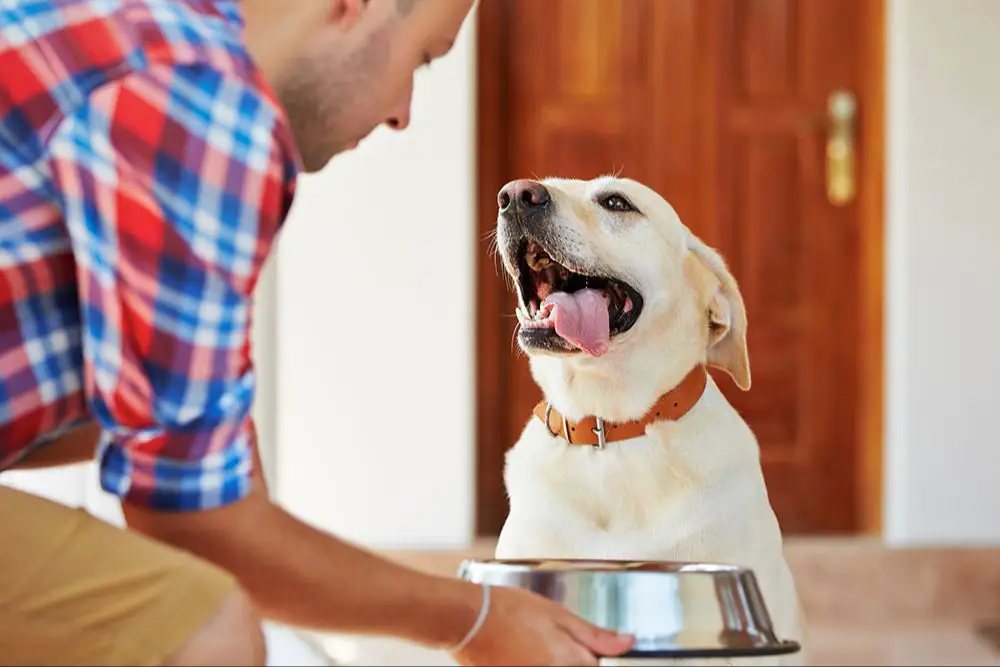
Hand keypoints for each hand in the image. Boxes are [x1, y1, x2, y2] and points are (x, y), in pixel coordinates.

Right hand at [452, 585, 633, 665]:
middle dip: (574, 658)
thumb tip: (628, 642)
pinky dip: (537, 661)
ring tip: (537, 644)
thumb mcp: (558, 614)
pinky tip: (527, 651)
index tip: (586, 647)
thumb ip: (595, 634)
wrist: (468, 620)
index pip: (598, 666)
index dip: (596, 656)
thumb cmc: (510, 610)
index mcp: (572, 662)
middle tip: (554, 641)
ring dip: (556, 659)